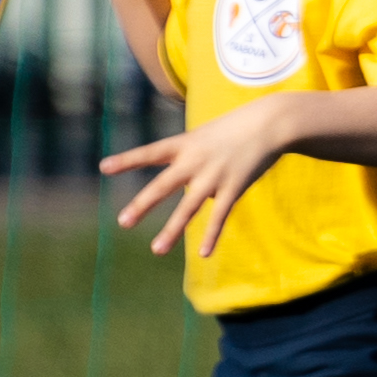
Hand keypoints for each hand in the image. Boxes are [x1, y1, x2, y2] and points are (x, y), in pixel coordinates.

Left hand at [99, 96, 296, 262]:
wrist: (271, 123)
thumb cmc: (236, 129)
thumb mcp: (206, 136)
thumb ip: (194, 164)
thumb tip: (200, 196)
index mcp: (184, 145)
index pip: (151, 153)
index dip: (128, 160)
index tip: (104, 167)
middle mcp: (195, 161)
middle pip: (164, 186)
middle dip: (143, 204)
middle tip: (124, 222)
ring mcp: (214, 176)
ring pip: (189, 207)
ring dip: (172, 230)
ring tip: (156, 250)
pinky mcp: (234, 188)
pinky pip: (220, 215)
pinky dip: (212, 235)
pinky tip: (204, 253)